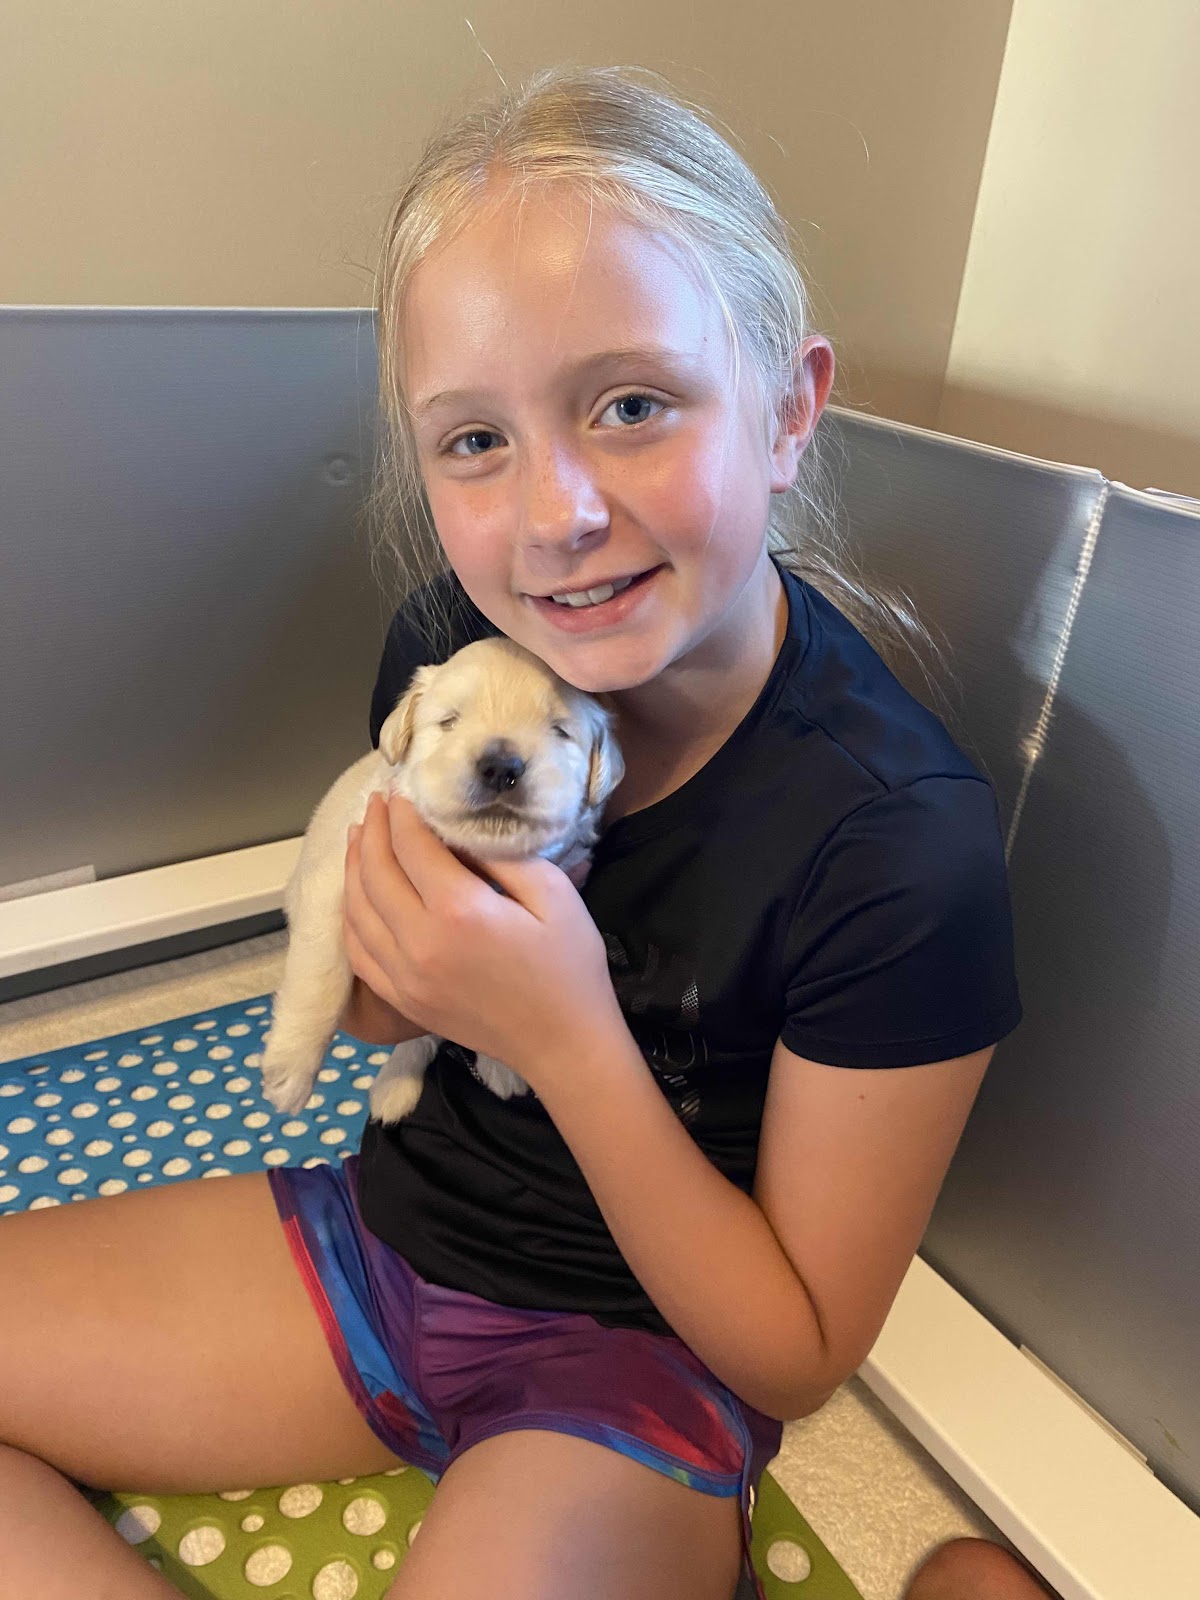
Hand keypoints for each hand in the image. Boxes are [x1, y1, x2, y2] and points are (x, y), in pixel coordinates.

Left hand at [342, 792, 624, 1092]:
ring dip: (353, 869)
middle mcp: (419, 943)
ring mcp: (404, 976)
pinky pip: (358, 952)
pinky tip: (357, 897)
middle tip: (375, 804)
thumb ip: (502, 856)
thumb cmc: (568, 966)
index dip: (401, 814)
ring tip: (359, 839)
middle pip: (375, 874)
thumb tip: (458, 831)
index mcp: (459, 911)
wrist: (563, 1044)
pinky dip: (351, 918)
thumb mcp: (553, 893)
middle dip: (372, 832)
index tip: (400, 790)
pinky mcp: (401, 999)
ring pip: (357, 912)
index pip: (411, 847)